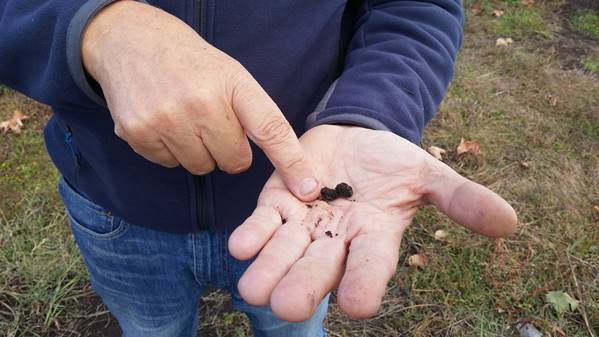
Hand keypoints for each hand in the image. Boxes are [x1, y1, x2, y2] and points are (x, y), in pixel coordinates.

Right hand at [81, 1, 319, 199]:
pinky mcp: (138, 133)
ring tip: (184, 118)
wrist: (129, 41)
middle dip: (228, 151)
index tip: (308, 187)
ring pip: (201, 167)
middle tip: (213, 122)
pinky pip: (169, 165)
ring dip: (198, 152)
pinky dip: (170, 150)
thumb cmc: (189, 62)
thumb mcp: (229, 73)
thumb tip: (281, 165)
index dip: (291, 162)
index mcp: (233, 83)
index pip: (271, 129)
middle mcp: (201, 102)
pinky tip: (163, 122)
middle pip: (234, 162)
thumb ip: (252, 114)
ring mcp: (167, 119)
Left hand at [228, 125, 516, 320]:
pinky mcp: (276, 203)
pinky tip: (241, 244)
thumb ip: (460, 198)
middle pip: (320, 269)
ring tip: (254, 289)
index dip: (365, 284)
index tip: (359, 306)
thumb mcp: (427, 174)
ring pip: (284, 254)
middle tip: (289, 306)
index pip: (371, 267)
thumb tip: (509, 222)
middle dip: (305, 286)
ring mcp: (303, 225)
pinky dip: (252, 235)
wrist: (355, 138)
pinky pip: (262, 224)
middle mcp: (336, 241)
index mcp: (374, 238)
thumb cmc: (393, 163)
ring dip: (269, 270)